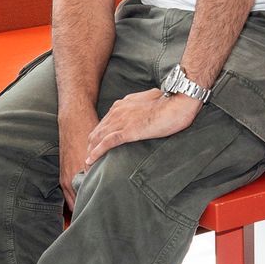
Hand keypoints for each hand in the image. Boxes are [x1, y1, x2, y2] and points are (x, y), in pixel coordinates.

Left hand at [82, 89, 200, 170]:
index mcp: (123, 104)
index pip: (106, 122)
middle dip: (91, 145)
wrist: (177, 102)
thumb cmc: (171, 101)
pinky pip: (106, 144)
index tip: (97, 145)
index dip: (100, 135)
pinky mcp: (127, 131)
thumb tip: (149, 107)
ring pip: (98, 138)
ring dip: (90, 151)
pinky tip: (90, 161)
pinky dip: (96, 153)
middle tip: (89, 158)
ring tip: (87, 164)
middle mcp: (118, 111)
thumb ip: (145, 104)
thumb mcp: (153, 99)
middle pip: (98, 131)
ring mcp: (121, 121)